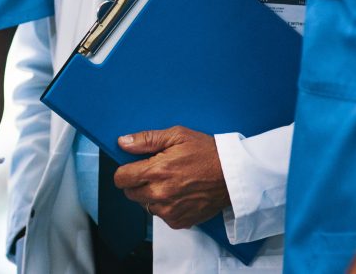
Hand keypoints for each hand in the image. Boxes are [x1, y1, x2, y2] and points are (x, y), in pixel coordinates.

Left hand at [114, 126, 230, 229]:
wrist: (234, 175)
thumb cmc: (207, 152)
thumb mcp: (177, 136)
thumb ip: (146, 139)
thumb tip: (123, 142)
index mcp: (156, 171)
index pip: (121, 178)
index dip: (125, 171)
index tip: (133, 168)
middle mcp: (160, 194)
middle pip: (130, 193)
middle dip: (138, 183)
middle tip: (155, 173)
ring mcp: (169, 210)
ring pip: (145, 205)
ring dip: (151, 196)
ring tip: (170, 183)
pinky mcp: (179, 221)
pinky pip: (161, 216)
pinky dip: (166, 207)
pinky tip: (179, 194)